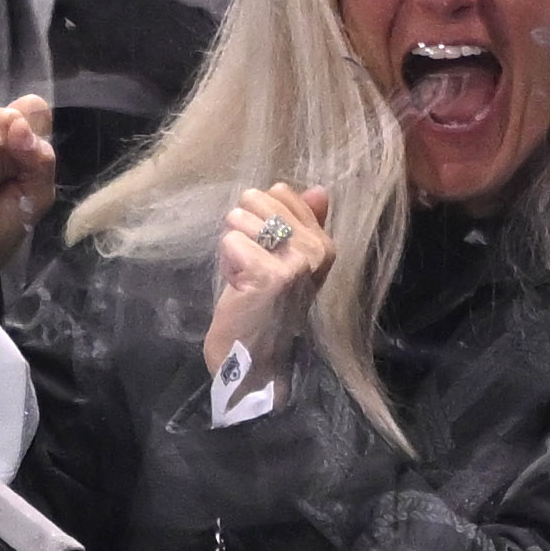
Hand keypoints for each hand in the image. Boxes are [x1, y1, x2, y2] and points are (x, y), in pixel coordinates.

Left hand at [203, 182, 331, 380]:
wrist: (256, 361)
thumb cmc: (266, 310)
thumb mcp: (289, 263)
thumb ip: (303, 224)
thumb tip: (317, 189)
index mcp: (323, 242)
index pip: (281, 193)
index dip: (259, 220)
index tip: (264, 254)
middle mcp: (316, 249)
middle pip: (256, 200)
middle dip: (242, 231)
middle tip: (250, 268)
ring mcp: (294, 262)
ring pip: (239, 220)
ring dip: (232, 250)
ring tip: (245, 279)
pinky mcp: (268, 275)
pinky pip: (231, 242)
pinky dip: (226, 264)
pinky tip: (239, 287)